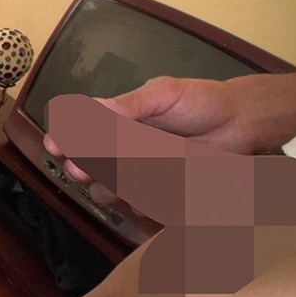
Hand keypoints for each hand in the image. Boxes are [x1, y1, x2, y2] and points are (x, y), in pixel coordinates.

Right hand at [44, 74, 295, 203]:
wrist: (240, 122)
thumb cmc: (199, 101)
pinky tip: (152, 192)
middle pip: (85, 165)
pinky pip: (137, 203)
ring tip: (121, 181)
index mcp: (115, 121)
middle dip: (79, 168)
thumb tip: (93, 109)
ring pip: (106, 188)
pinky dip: (140, 200)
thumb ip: (129, 105)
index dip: (62, 139)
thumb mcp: (163, 94)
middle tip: (81, 169)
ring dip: (107, 187)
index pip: (77, 131)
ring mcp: (136, 172)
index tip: (55, 146)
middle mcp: (119, 148)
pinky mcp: (155, 191)